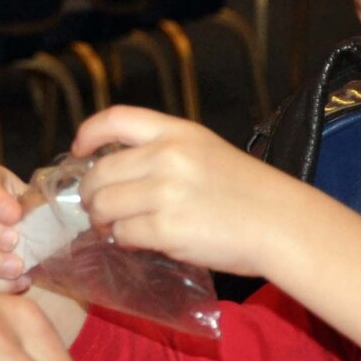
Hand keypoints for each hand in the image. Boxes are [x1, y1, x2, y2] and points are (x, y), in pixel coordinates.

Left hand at [73, 106, 288, 275]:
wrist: (282, 223)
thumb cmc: (247, 191)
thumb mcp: (205, 151)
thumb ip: (162, 152)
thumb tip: (113, 172)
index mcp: (177, 132)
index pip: (116, 119)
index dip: (89, 134)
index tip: (79, 150)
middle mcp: (166, 157)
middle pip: (101, 172)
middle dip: (91, 194)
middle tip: (97, 207)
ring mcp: (165, 193)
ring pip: (105, 206)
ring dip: (103, 220)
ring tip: (115, 227)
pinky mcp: (166, 229)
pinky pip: (123, 234)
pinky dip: (123, 240)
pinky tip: (138, 240)